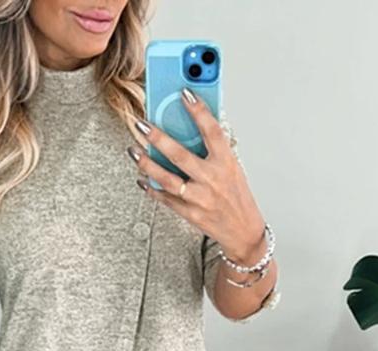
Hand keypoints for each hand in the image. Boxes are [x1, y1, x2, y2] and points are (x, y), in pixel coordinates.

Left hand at [128, 90, 266, 264]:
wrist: (243, 231)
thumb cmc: (236, 196)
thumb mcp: (232, 167)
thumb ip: (214, 149)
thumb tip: (190, 127)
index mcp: (226, 162)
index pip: (212, 131)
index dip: (199, 110)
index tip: (184, 93)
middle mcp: (213, 179)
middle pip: (180, 155)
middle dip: (158, 137)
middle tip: (142, 123)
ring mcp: (200, 198)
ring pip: (167, 179)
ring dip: (147, 164)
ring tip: (134, 150)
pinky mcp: (190, 213)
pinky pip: (166, 198)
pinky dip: (152, 188)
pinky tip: (142, 178)